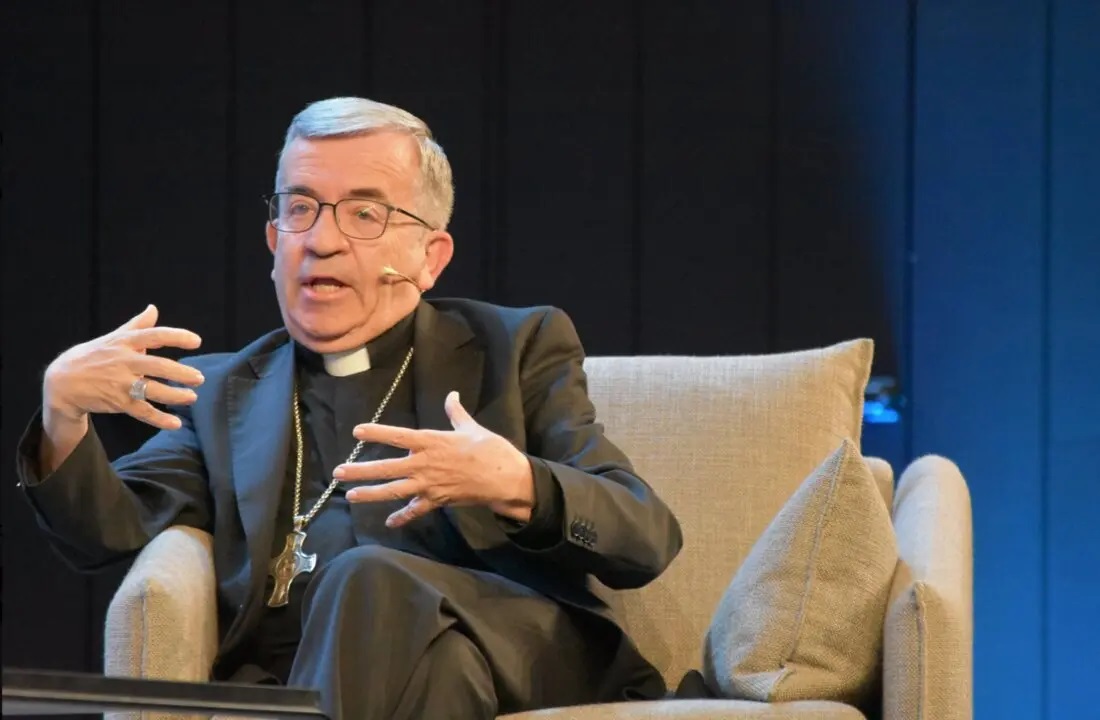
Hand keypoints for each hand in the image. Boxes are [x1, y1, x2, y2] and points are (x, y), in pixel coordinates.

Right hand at [43, 304, 204, 430]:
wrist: (63, 381)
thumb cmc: (93, 355)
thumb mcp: (113, 337)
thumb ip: (137, 325)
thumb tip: (154, 308)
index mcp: (125, 342)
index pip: (154, 336)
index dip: (177, 337)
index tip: (197, 341)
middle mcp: (124, 361)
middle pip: (157, 366)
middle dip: (181, 373)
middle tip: (200, 378)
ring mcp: (121, 383)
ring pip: (152, 390)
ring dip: (174, 395)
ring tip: (192, 397)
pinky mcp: (118, 402)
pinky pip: (142, 411)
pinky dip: (159, 419)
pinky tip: (175, 423)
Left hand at [334, 391, 535, 527]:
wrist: (504, 477)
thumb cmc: (489, 449)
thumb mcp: (471, 427)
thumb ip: (455, 413)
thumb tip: (452, 395)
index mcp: (432, 442)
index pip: (398, 436)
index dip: (377, 433)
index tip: (357, 432)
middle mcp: (425, 464)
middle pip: (387, 468)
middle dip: (361, 470)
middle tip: (338, 472)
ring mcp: (429, 485)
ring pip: (395, 491)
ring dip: (372, 494)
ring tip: (351, 496)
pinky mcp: (438, 500)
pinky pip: (417, 510)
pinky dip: (403, 517)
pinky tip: (390, 522)